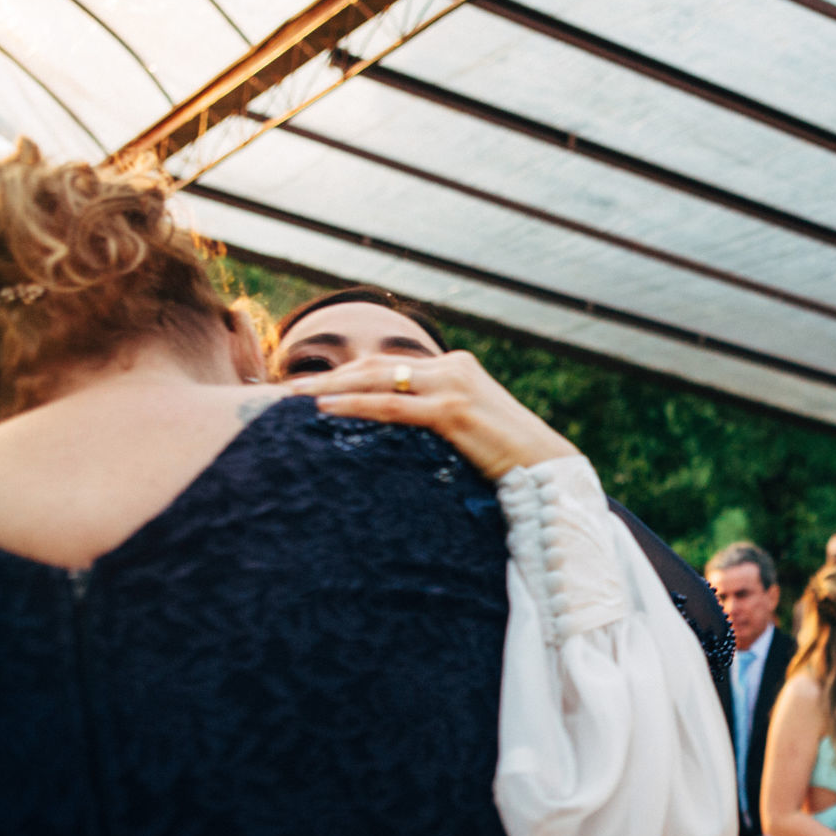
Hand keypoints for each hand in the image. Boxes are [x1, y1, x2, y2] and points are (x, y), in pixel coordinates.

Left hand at [287, 351, 578, 479]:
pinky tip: (325, 410)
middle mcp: (453, 367)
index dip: (348, 375)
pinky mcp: (454, 410)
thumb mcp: (468, 430)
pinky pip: (394, 406)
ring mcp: (454, 385)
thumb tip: (395, 436)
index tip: (311, 389)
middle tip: (286, 390)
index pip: (390, 366)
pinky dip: (356, 406)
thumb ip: (436, 420)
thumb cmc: (509, 459)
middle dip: (330, 377)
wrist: (549, 469)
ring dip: (331, 388)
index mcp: (456, 367)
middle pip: (377, 366)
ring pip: (379, 380)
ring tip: (292, 399)